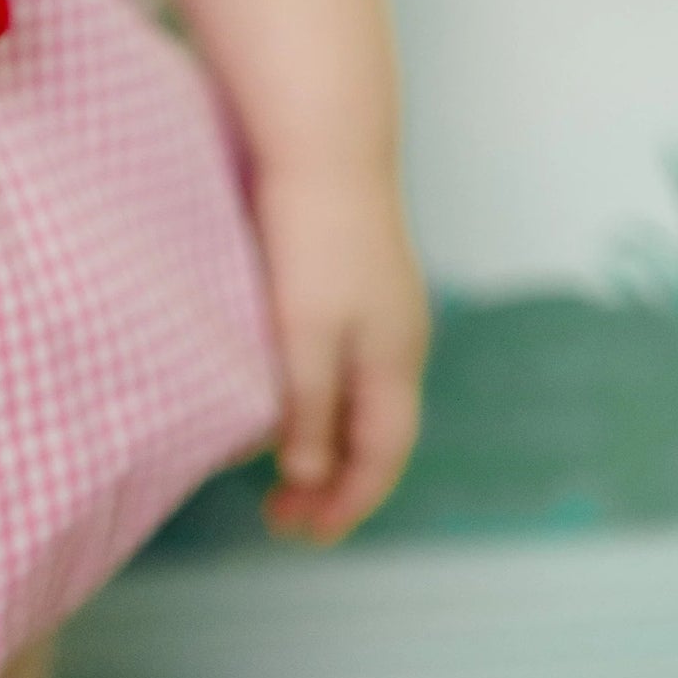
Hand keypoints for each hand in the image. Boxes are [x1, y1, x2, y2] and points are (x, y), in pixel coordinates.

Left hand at [254, 166, 429, 546]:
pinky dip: (321, 399)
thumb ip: (309, 407)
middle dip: (334, 485)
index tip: (302, 535)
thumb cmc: (313, 236)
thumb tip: (310, 476)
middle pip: (376, 433)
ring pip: (362, 398)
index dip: (346, 504)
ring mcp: (383, 306)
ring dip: (325, 443)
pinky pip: (348, 363)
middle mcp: (400, 339)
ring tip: (278, 471)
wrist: (325, 143)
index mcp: (395, 359)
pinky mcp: (358, 279)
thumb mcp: (304, 333)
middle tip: (281, 519)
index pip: (382, 456)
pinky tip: (287, 395)